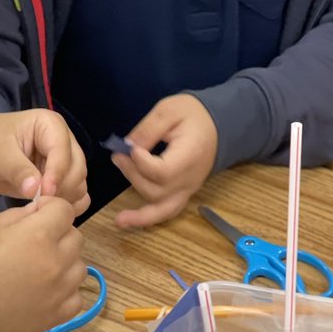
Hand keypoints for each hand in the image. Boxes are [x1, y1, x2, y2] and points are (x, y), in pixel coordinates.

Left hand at [0, 112, 88, 214]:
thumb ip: (18, 171)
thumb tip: (35, 190)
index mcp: (50, 125)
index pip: (63, 151)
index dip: (57, 173)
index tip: (43, 193)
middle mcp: (63, 142)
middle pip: (77, 169)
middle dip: (62, 187)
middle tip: (39, 202)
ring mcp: (62, 163)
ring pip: (78, 184)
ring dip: (65, 198)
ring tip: (40, 206)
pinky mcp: (58, 181)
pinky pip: (75, 195)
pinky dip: (68, 205)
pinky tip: (49, 210)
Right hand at [0, 197, 86, 331]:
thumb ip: (18, 216)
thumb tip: (39, 212)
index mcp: (38, 235)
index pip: (65, 210)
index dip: (51, 207)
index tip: (37, 214)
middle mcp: (56, 262)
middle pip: (75, 237)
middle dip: (59, 232)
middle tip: (34, 241)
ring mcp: (60, 291)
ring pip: (79, 266)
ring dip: (64, 261)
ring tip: (38, 267)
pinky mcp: (58, 315)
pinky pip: (76, 295)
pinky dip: (65, 290)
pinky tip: (43, 290)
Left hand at [112, 95, 217, 228]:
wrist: (216, 127)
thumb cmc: (193, 116)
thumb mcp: (170, 110)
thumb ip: (148, 129)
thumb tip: (127, 147)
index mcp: (190, 155)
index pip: (164, 171)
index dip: (142, 164)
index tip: (131, 148)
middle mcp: (190, 179)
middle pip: (157, 190)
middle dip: (133, 175)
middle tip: (119, 155)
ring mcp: (187, 190)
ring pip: (160, 208)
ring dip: (136, 208)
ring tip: (117, 206)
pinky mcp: (182, 194)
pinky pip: (166, 212)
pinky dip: (146, 220)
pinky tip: (125, 221)